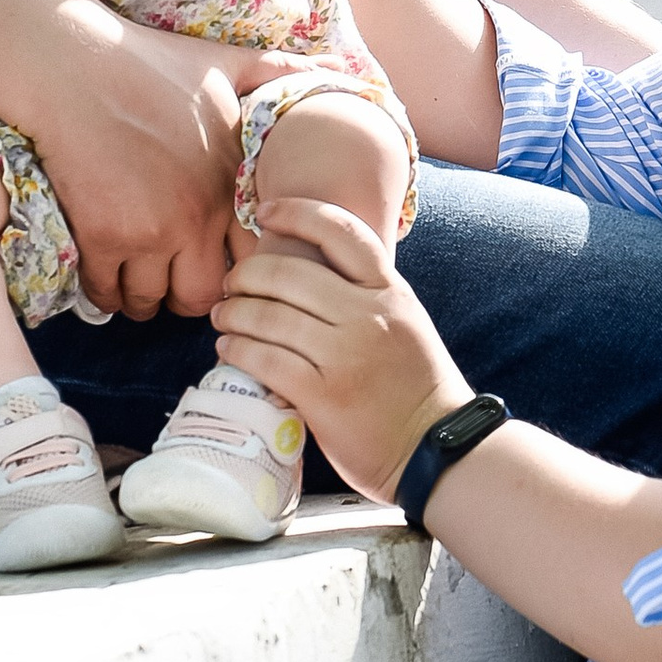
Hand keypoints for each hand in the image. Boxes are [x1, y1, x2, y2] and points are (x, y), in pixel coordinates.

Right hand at [15, 2, 255, 320]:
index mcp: (231, 182)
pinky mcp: (102, 237)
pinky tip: (105, 276)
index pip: (256, 258)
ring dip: (146, 299)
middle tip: (178, 284)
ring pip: (153, 302)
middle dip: (193, 298)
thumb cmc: (150, 63)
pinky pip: (106, 293)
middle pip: (207, 296)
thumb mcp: (226, 61)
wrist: (74, 65)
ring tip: (140, 284)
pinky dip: (104, 293)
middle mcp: (198, 216)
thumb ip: (282, 71)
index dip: (242, 269)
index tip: (223, 263)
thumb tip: (338, 67)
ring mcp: (149, 231)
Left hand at [212, 196, 469, 500]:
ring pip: (270, 317)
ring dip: (234, 313)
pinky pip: (266, 360)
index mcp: (390, 293)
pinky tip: (228, 349)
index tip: (267, 211)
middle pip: (290, 274)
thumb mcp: (405, 324)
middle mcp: (368, 317)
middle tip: (232, 284)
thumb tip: (308, 275)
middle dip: (247, 274)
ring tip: (223, 316)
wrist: (439, 450)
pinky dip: (238, 350)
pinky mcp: (325, 397)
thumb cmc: (416, 388)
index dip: (298, 213)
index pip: (342, 232)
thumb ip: (366, 297)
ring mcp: (346, 357)